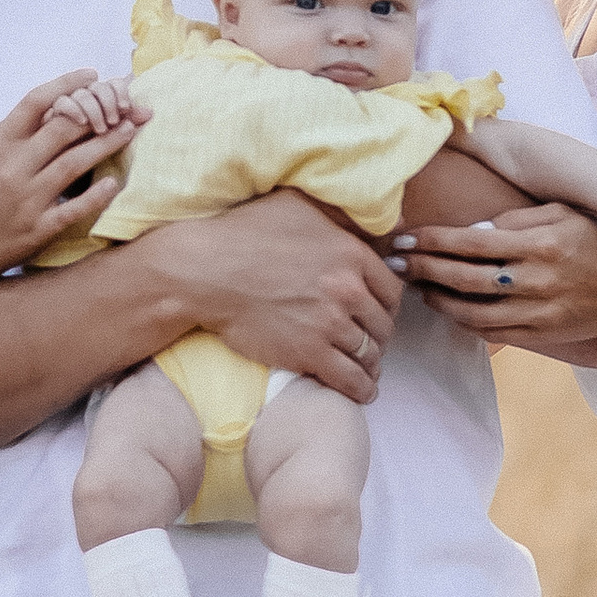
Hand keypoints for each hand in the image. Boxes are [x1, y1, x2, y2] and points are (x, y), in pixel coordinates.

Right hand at [0, 77, 136, 278]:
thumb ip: (16, 131)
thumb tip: (57, 104)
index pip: (36, 101)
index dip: (68, 84)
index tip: (93, 75)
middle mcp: (12, 167)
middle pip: (62, 128)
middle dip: (99, 112)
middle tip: (127, 104)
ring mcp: (26, 198)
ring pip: (74, 164)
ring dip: (106, 145)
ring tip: (130, 130)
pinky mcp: (38, 228)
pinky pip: (74, 208)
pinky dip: (96, 195)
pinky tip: (115, 182)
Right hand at [157, 189, 399, 403]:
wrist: (205, 272)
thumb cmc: (245, 233)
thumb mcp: (297, 205)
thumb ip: (338, 213)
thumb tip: (372, 218)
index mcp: (350, 254)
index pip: (391, 289)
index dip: (387, 305)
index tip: (380, 313)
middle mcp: (348, 290)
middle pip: (383, 324)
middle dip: (379, 336)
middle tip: (371, 341)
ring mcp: (330, 324)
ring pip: (369, 353)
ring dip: (371, 364)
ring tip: (367, 369)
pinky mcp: (309, 354)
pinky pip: (349, 379)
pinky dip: (361, 389)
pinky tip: (363, 392)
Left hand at [393, 199, 596, 352]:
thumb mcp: (562, 214)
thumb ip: (517, 218)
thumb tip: (473, 228)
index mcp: (538, 244)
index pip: (470, 242)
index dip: (432, 241)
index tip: (405, 237)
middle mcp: (535, 280)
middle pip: (463, 277)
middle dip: (423, 269)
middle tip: (394, 261)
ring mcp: (538, 312)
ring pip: (472, 312)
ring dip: (437, 300)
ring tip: (416, 287)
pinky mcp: (541, 335)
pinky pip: (492, 333)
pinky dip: (465, 323)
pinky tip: (448, 310)